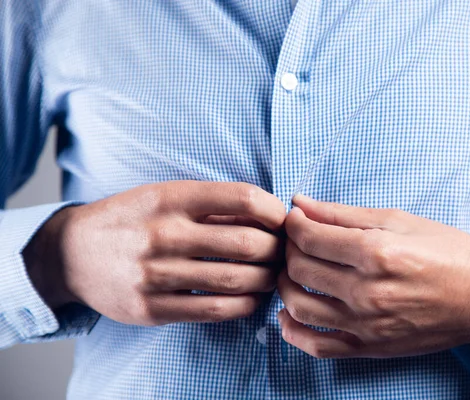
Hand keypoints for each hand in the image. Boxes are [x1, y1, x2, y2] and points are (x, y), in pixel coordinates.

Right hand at [24, 181, 285, 325]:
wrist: (72, 253)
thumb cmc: (131, 219)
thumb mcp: (163, 195)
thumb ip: (210, 204)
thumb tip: (267, 214)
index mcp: (171, 198)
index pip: (243, 199)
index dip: (274, 210)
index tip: (281, 219)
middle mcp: (164, 235)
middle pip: (247, 243)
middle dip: (277, 249)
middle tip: (282, 252)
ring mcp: (155, 274)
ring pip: (235, 280)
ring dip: (266, 279)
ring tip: (272, 275)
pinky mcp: (151, 308)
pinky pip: (213, 310)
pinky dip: (244, 305)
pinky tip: (252, 298)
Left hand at [277, 195, 469, 358]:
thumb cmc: (449, 252)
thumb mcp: (399, 220)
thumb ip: (343, 214)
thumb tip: (301, 203)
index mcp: (377, 253)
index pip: (309, 238)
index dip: (293, 224)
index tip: (295, 218)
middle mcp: (368, 292)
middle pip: (299, 269)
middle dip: (288, 249)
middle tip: (296, 241)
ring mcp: (367, 325)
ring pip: (299, 306)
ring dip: (284, 285)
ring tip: (292, 272)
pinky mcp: (370, 348)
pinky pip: (317, 346)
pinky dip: (293, 332)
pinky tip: (288, 315)